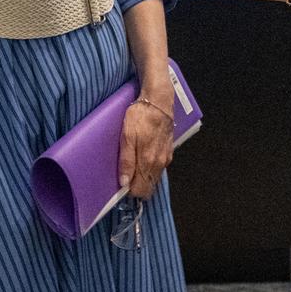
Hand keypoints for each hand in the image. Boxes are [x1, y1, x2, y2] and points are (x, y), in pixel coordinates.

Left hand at [117, 67, 175, 199]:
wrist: (159, 100)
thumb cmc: (140, 117)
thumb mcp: (127, 136)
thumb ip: (126, 161)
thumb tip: (125, 183)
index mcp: (149, 162)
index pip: (141, 190)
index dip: (130, 191)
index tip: (121, 184)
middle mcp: (160, 163)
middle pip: (148, 186)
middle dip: (137, 185)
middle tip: (124, 174)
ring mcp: (166, 157)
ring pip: (154, 177)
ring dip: (143, 176)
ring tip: (132, 164)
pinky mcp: (169, 150)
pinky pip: (159, 167)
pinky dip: (150, 167)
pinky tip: (143, 156)